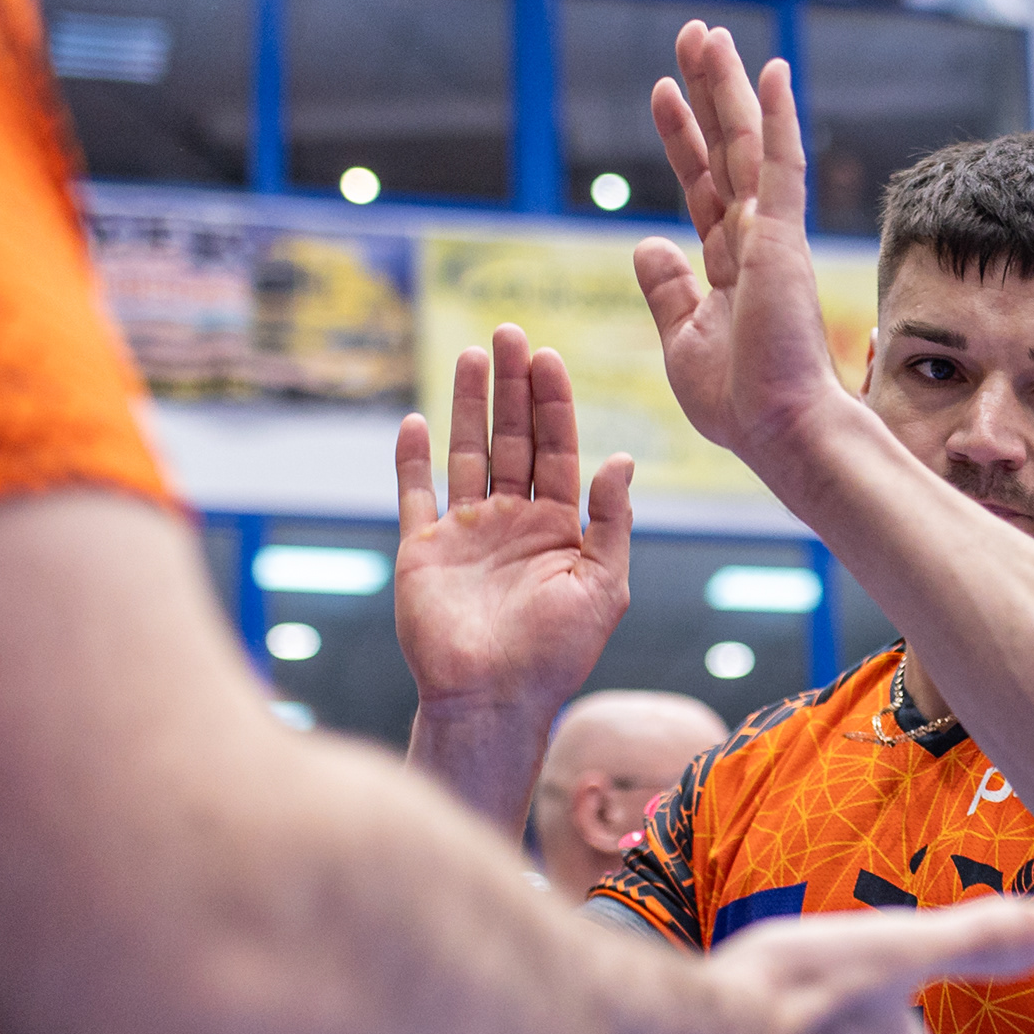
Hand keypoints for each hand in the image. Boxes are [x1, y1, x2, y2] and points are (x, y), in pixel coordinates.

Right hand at [393, 323, 631, 716]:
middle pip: (510, 439)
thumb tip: (621, 458)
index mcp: (557, 527)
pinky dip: (411, 459)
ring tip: (472, 354)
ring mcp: (465, 533)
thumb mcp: (604, 586)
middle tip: (510, 333)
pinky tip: (417, 421)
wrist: (493, 701)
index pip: (555, 450)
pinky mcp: (422, 551)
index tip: (549, 358)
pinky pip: (414, 495)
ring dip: (468, 405)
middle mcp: (511, 522)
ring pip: (465, 454)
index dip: (552, 404)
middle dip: (512, 387)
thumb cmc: (556, 654)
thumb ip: (611, 521)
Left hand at [634, 22, 856, 478]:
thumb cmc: (739, 402)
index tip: (664, 90)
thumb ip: (666, 290)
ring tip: (708, 33)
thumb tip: (647, 244)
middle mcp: (755, 240)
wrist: (780, 431)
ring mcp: (772, 236)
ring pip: (747, 144)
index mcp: (730, 266)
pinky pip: (779, 166)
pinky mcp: (784, 241)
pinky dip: (778, 117)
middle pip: (725, 149)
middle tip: (693, 34)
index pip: (702, 185)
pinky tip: (773, 68)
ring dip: (728, 86)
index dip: (683, 137)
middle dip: (708, 91)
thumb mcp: (681, 341)